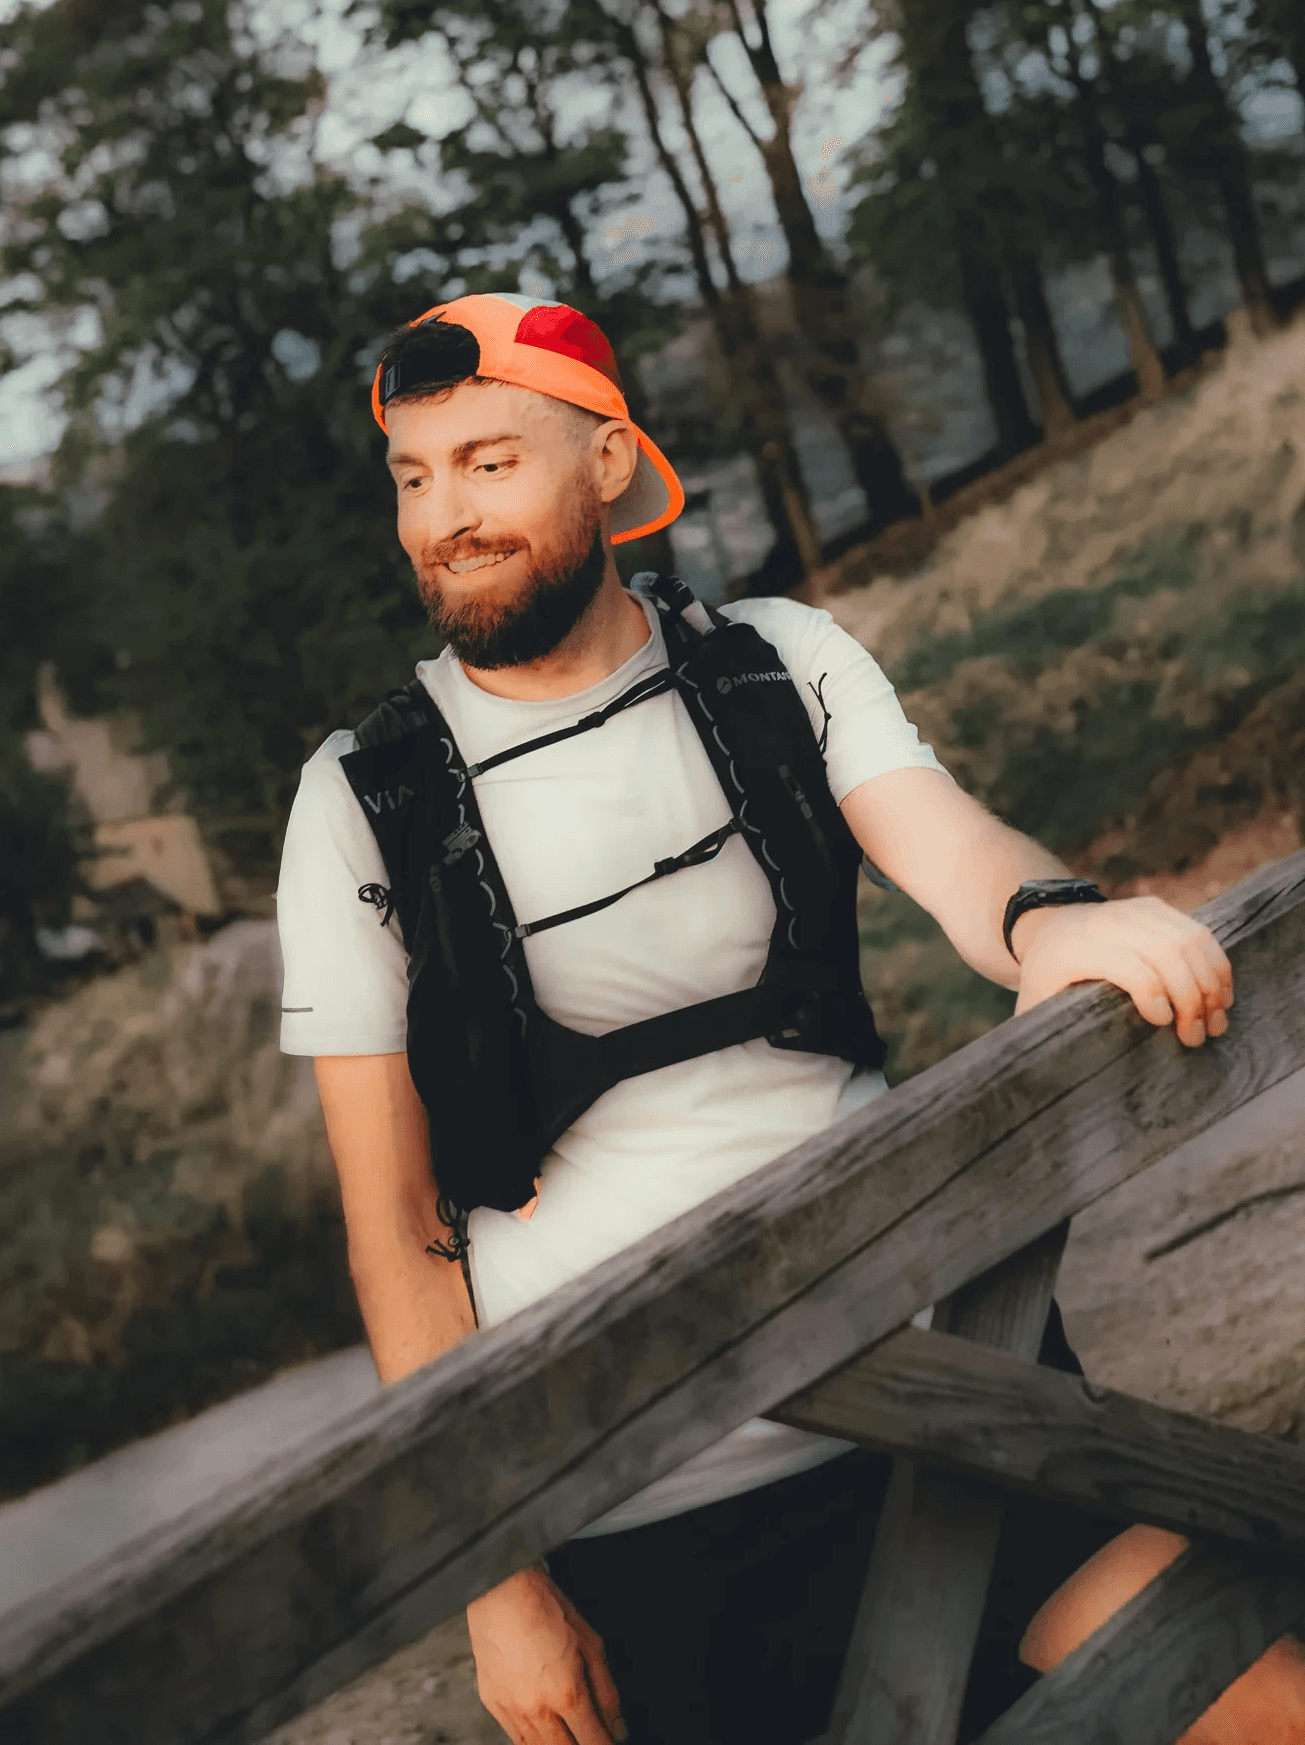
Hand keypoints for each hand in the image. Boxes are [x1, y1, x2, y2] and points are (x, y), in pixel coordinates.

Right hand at [466, 1563, 626, 1744]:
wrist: (500, 1590)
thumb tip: (617, 1724)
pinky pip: (514, 1737)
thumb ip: (605, 1689)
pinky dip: (532, 1740)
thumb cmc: (546, 1608)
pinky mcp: (492, 1703)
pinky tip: (544, 1732)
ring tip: (569, 1734)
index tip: (612, 1742)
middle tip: (591, 1737)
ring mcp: (511, 1709)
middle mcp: (537, 1709)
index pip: (593, 1742)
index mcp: (566, 1694)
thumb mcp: (590, 1643)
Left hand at [1011, 894, 1232, 1046]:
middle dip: (1192, 999)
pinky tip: (1220, 996)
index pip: (1132, 969)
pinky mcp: (1158, 908)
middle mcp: (1111, 923)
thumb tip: (1038, 1084)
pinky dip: (1216, 965)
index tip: (1165, 1027)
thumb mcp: (1033, 1003)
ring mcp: (1137, 911)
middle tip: (1199, 1037)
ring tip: (1216, 1022)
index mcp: (1079, 948)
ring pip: (1190, 942)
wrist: (1048, 926)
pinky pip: (1199, 933)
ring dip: (1211, 984)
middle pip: (1168, 954)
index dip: (1156, 998)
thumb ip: (1039, 1034)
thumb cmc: (1045, 976)